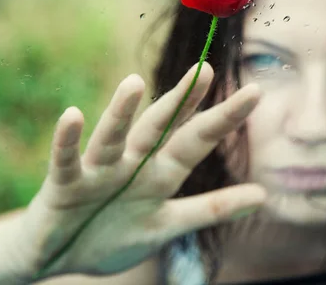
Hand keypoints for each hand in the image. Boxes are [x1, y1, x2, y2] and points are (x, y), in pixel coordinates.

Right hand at [11, 62, 266, 279]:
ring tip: (134, 84)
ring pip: (113, 138)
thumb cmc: (114, 233)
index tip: (254, 91)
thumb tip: (263, 196)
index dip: (223, 119)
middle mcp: (132, 164)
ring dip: (122, 113)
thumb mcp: (168, 224)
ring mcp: (98, 172)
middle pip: (159, 129)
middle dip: (181, 102)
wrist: (61, 255)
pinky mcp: (64, 185)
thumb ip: (210, 209)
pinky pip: (67, 161)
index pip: (195, 141)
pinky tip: (73, 116)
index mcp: (160, 174)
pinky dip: (68, 141)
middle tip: (205, 70)